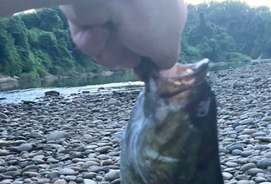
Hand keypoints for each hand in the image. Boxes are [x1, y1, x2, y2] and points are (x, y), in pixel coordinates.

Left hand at [60, 0, 186, 69]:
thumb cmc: (147, 15)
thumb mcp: (168, 44)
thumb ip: (167, 59)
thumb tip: (162, 65)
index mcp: (160, 9)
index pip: (154, 42)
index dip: (149, 59)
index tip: (146, 68)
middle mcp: (135, 8)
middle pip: (130, 53)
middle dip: (129, 56)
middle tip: (130, 44)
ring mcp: (108, 10)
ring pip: (109, 53)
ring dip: (112, 51)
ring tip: (113, 34)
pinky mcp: (82, 15)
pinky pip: (89, 46)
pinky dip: (94, 43)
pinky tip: (97, 29)